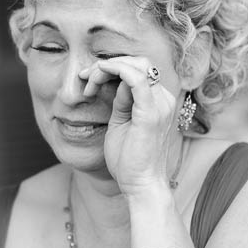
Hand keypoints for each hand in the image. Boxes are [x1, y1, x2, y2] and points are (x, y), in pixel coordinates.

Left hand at [78, 57, 178, 196]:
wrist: (140, 184)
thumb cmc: (129, 160)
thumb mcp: (120, 123)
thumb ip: (121, 103)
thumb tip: (115, 84)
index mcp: (157, 101)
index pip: (138, 70)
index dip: (111, 68)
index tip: (87, 79)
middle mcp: (163, 99)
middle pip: (139, 63)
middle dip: (108, 64)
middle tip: (85, 77)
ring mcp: (159, 104)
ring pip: (136, 66)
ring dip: (107, 68)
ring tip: (88, 82)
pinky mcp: (149, 113)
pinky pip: (135, 79)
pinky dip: (115, 70)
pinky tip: (98, 75)